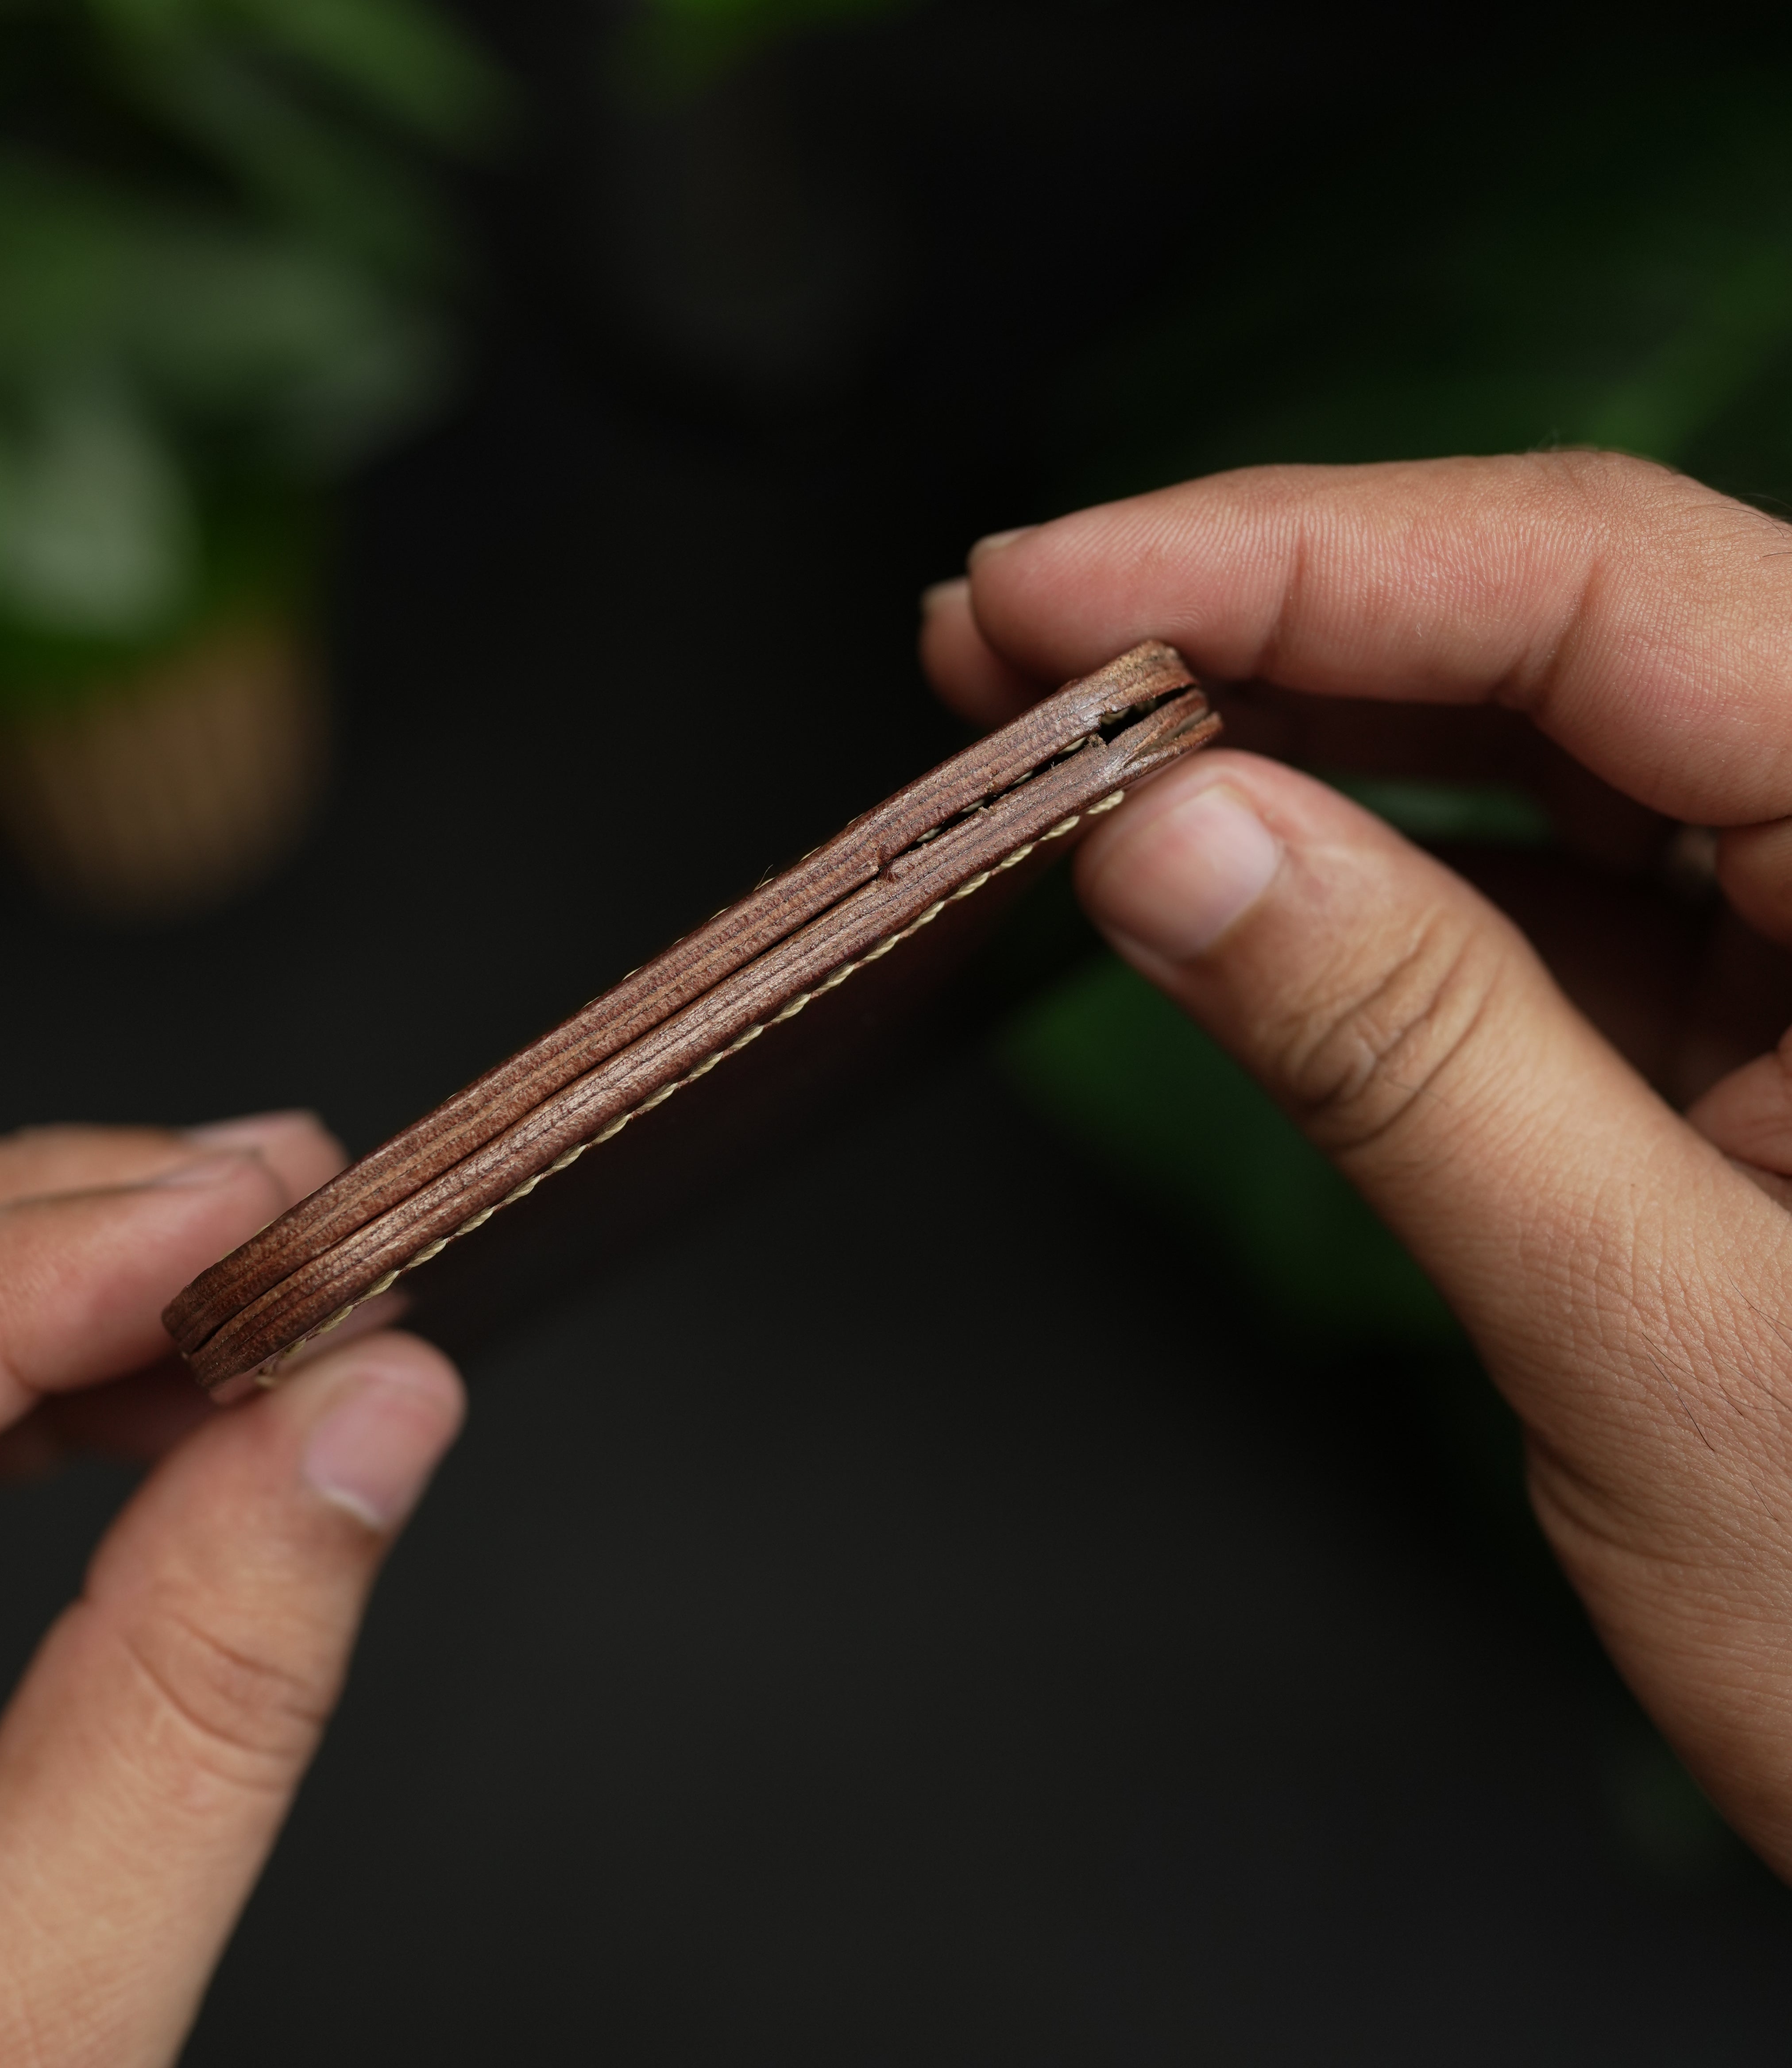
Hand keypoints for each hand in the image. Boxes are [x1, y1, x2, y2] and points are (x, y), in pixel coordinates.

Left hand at [0, 1115, 461, 2061]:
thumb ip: (199, 1694)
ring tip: (249, 1275)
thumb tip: (369, 1417)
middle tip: (274, 1208)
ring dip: (39, 1268)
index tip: (234, 1214)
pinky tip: (162, 1374)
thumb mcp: (26, 2007)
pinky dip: (28, 1365)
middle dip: (30, 1223)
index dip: (3, 1278)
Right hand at [924, 453, 1791, 1874]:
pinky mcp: (1759, 1007)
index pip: (1604, 591)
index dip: (1292, 557)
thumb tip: (1170, 838)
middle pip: (1562, 625)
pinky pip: (1541, 878)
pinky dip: (1363, 866)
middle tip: (1016, 633)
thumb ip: (1410, 1054)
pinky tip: (1217, 860)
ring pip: (1537, 738)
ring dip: (1294, 726)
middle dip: (1266, 615)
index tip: (1051, 585)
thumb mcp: (1653, 1334)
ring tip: (1075, 723)